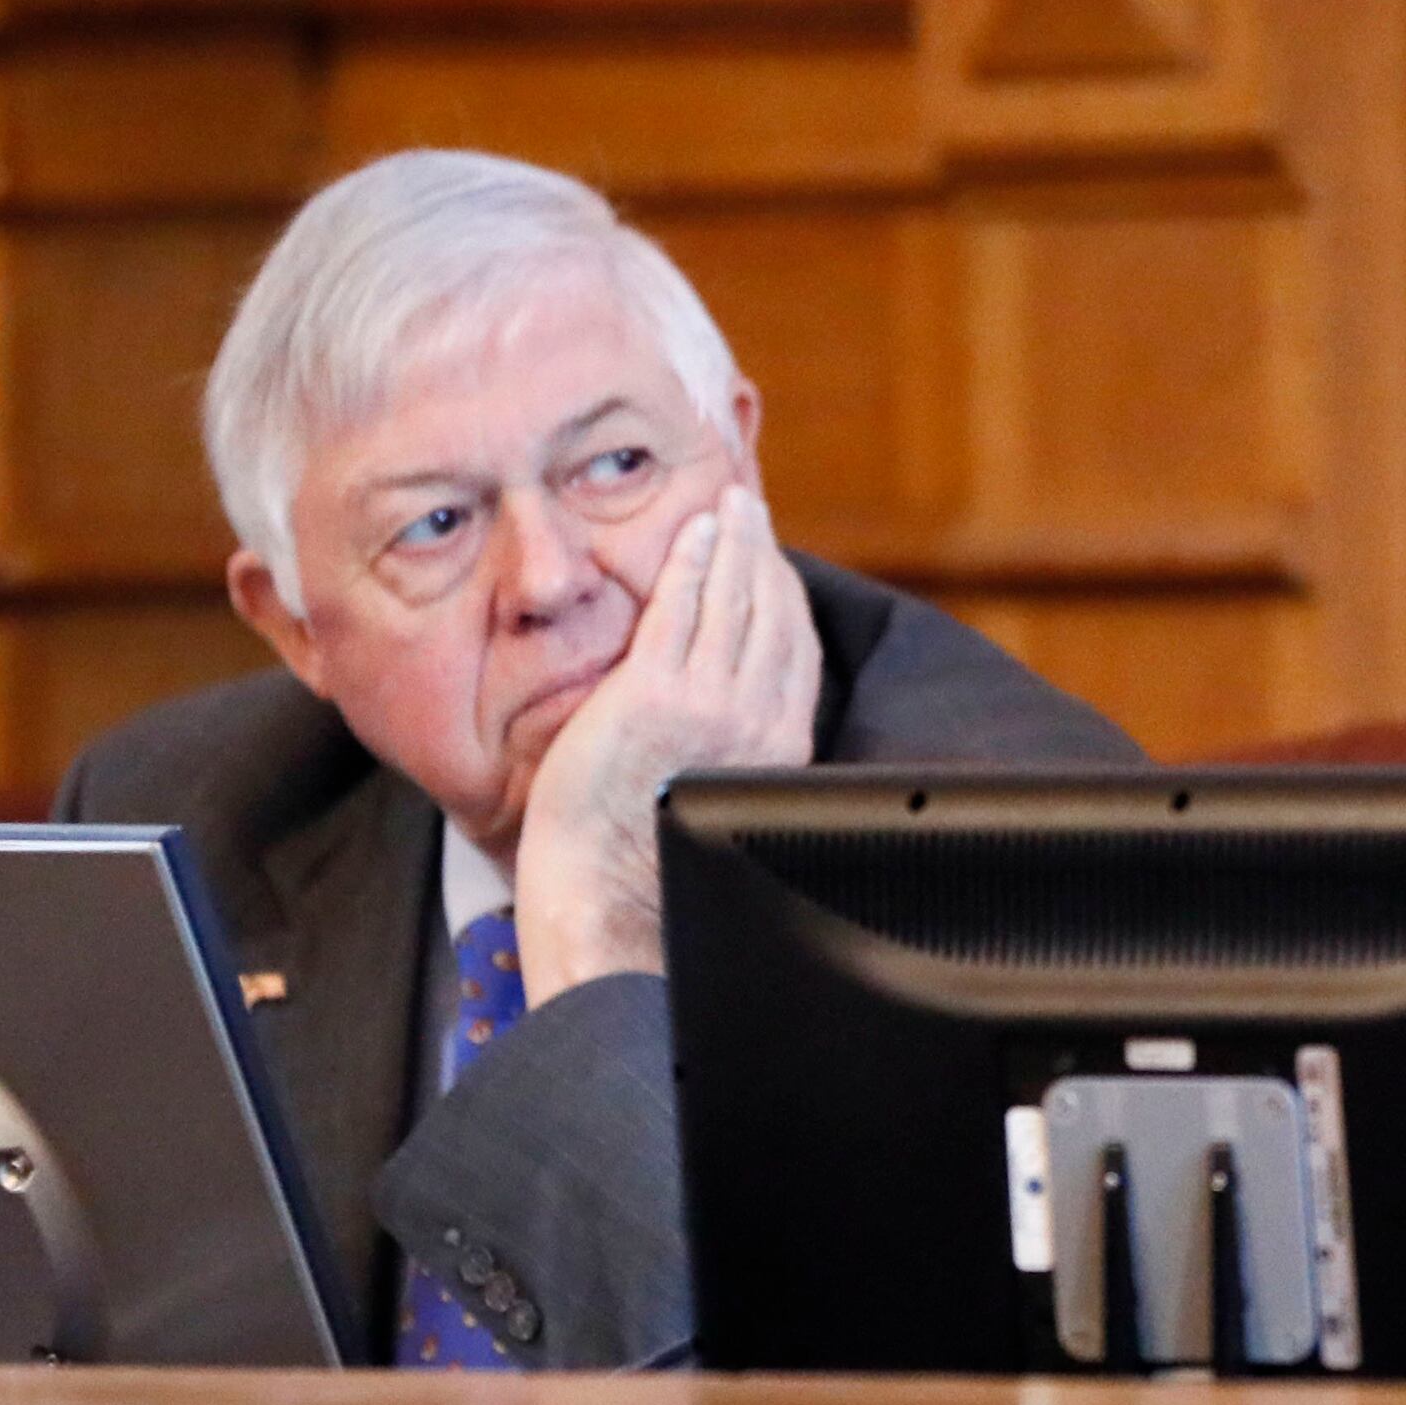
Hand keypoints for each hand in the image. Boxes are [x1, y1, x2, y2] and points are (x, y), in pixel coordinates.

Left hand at [512, 486, 821, 1001]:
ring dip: (735, 543)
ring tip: (730, 505)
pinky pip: (685, 606)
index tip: (773, 564)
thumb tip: (735, 737)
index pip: (795, 653)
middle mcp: (757, 721)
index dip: (785, 598)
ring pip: (734, 601)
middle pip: (773, 615)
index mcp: (778, 750)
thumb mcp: (722, 808)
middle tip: (752, 512)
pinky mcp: (656, 691)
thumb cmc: (648, 868)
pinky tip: (696, 530)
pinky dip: (696, 560)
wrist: (610, 899)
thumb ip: (740, 759)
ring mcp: (710, 703)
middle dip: (765, 555)